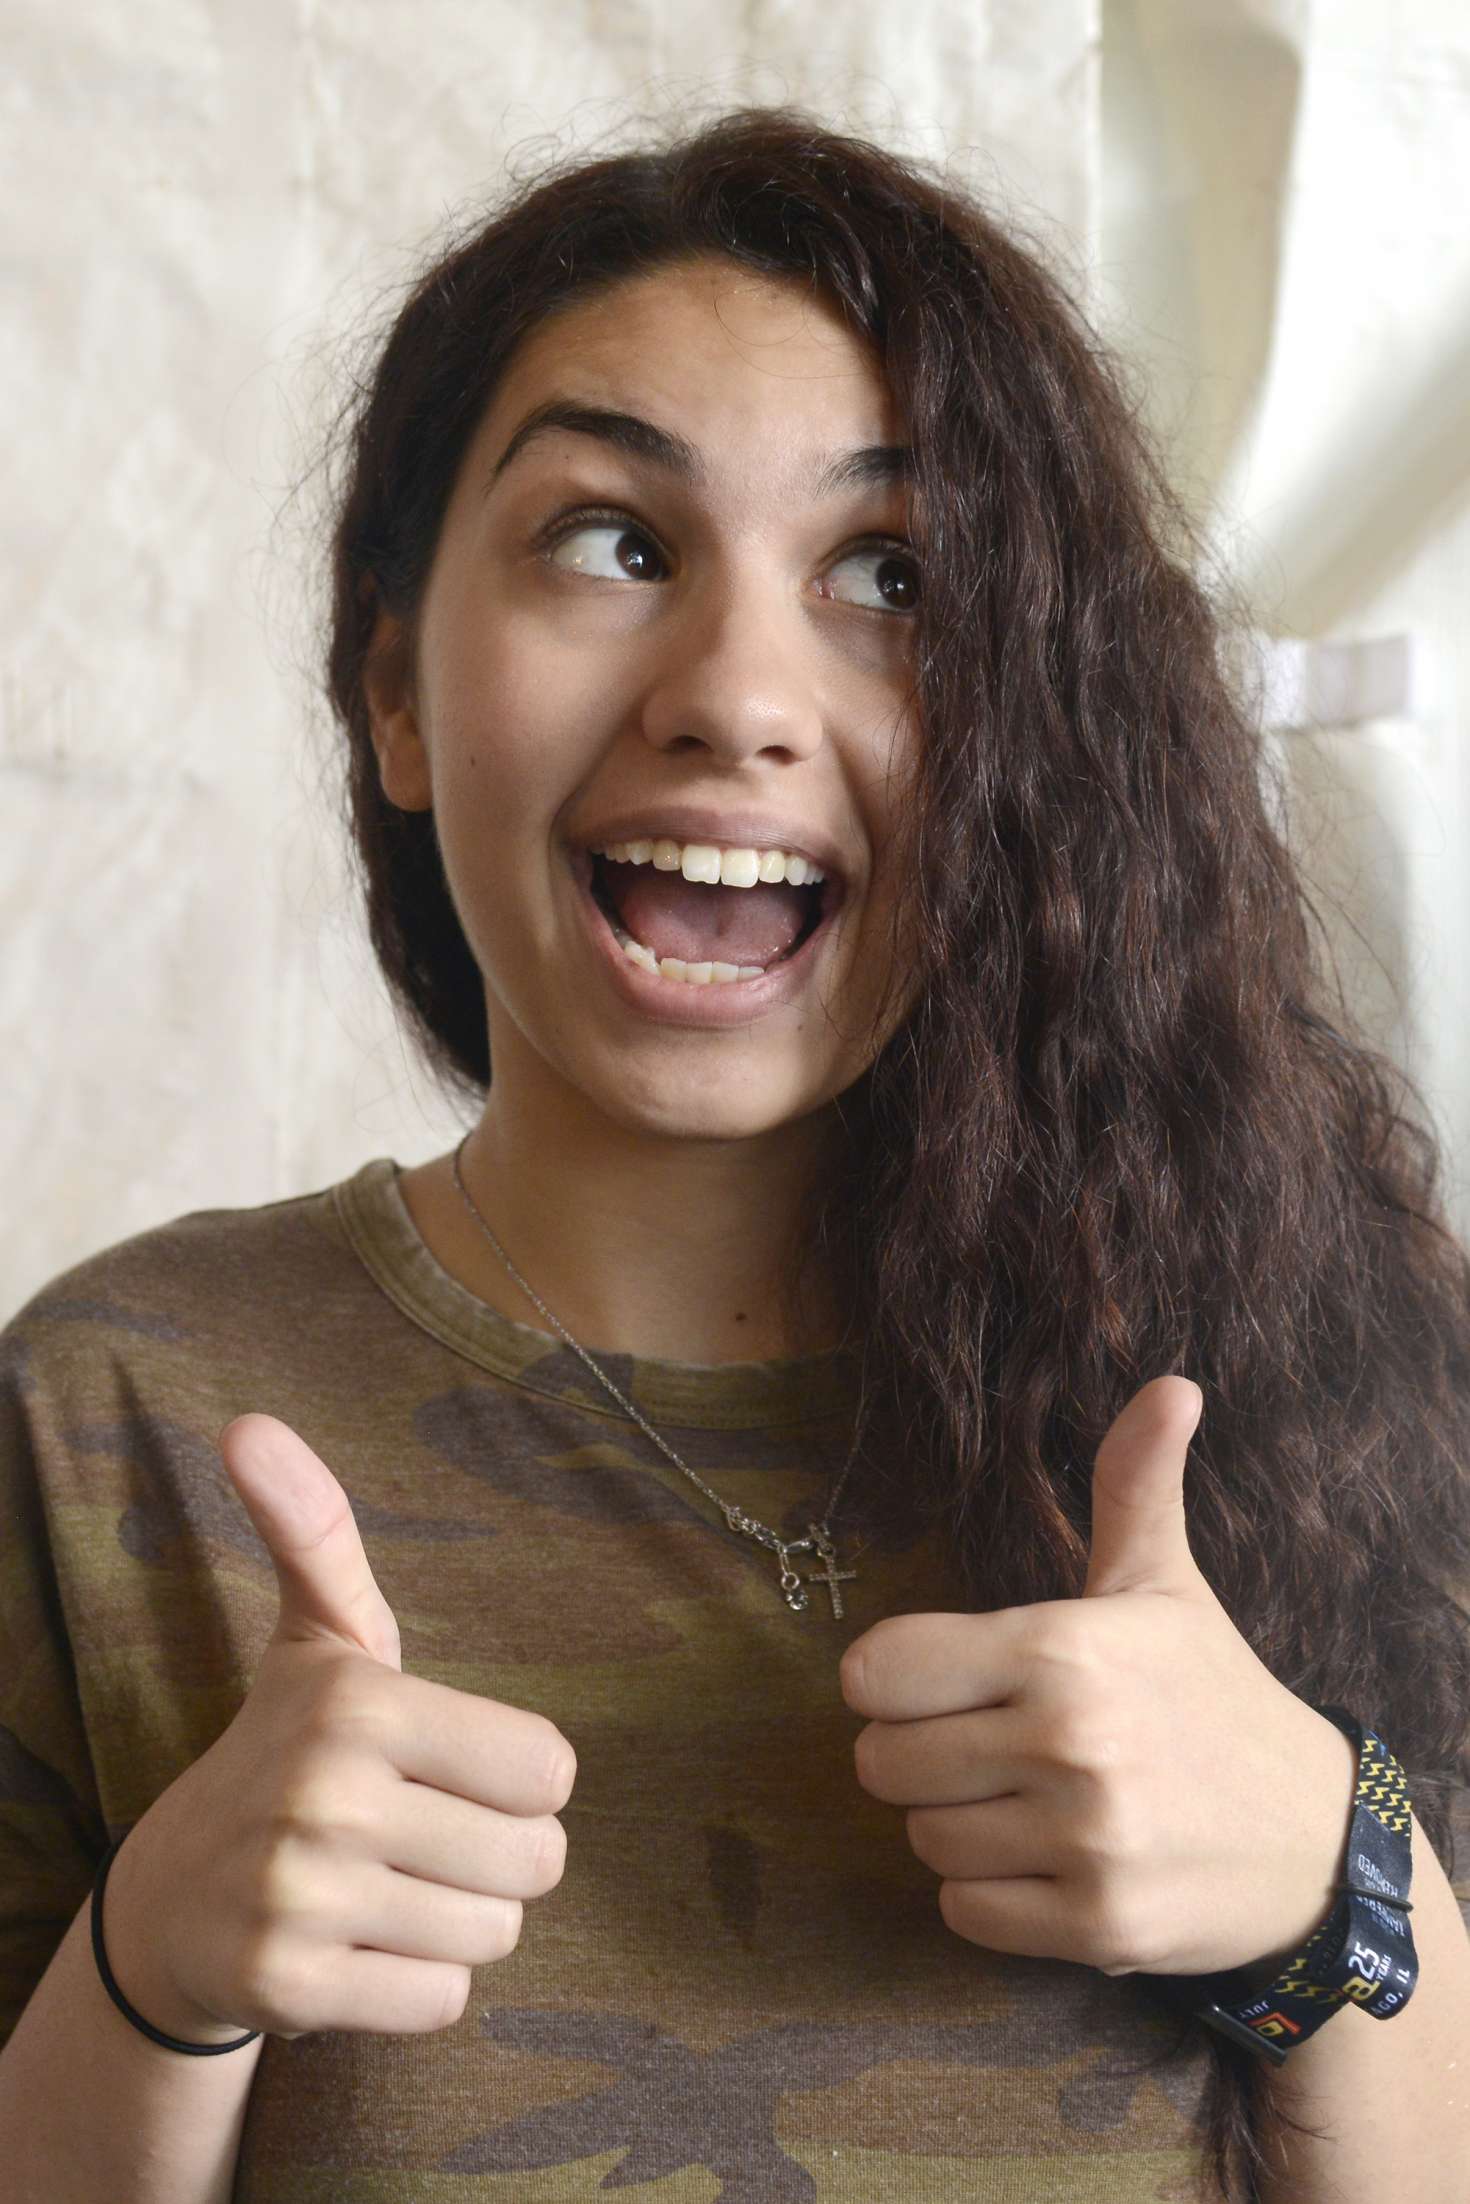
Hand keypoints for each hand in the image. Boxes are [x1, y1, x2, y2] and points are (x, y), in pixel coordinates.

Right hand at [103, 1415, 575, 2041]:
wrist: (175, 1898)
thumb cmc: (289, 1748)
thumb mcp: (318, 1634)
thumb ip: (315, 1528)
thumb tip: (248, 1422)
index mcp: (360, 1702)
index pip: (551, 1770)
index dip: (518, 1779)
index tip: (452, 1768)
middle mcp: (326, 1795)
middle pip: (536, 1860)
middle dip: (498, 1857)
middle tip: (421, 1836)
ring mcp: (302, 1897)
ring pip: (496, 1934)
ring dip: (459, 1920)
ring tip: (390, 1888)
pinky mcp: (286, 1987)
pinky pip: (442, 2001)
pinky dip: (419, 1984)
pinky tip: (361, 1946)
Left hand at [839, 1375, 1357, 1979]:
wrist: (1316, 1842)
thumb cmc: (1212, 1697)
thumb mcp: (1164, 1584)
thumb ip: (1136, 1483)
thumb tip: (1172, 1385)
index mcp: (1062, 1647)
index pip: (879, 1671)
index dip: (890, 1680)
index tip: (932, 1683)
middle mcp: (1068, 1742)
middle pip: (883, 1763)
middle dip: (917, 1756)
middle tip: (982, 1747)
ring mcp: (1084, 1841)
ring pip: (922, 1841)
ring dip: (956, 1827)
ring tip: (1024, 1803)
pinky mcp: (1097, 1926)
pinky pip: (964, 1913)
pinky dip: (988, 1896)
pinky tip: (1045, 1861)